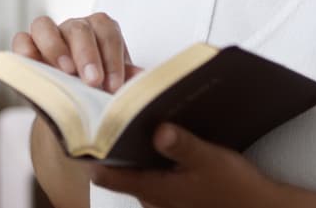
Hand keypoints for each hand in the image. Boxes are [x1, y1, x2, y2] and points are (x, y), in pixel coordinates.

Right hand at [11, 13, 141, 92]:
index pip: (107, 32)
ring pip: (44, 25)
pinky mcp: (26, 47)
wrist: (75, 106)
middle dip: (88, 55)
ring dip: (55, 47)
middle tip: (93, 82)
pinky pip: (21, 40)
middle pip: (79, 28)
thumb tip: (142, 77)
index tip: (114, 86)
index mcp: (100, 30)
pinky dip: (25, 49)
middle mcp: (74, 27)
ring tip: (65, 72)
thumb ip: (128, 78)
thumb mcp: (116, 84)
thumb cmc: (100, 89)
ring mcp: (48, 35)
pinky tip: (33, 65)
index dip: (112, 57)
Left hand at [89, 124, 280, 207]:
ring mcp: (164, 201)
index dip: (90, 156)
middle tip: (111, 117)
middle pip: (119, 172)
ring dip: (135, 151)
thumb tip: (157, 130)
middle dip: (114, 147)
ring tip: (137, 121)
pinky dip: (152, 159)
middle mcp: (154, 199)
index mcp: (155, 189)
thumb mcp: (210, 160)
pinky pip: (154, 176)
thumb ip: (182, 145)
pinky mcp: (177, 198)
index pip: (107, 175)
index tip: (80, 134)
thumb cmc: (235, 188)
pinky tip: (163, 139)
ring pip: (137, 172)